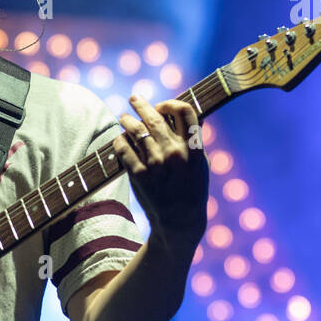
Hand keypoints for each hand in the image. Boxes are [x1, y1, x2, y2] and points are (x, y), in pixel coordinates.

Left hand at [110, 94, 208, 251]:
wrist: (180, 221)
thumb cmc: (192, 190)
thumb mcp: (201, 164)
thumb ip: (193, 139)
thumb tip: (182, 113)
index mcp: (194, 148)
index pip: (184, 111)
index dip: (170, 103)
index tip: (161, 105)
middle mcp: (175, 154)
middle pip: (154, 117)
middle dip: (141, 104)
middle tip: (133, 99)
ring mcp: (156, 164)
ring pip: (136, 130)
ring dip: (127, 120)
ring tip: (123, 117)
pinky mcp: (139, 175)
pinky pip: (124, 148)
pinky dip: (120, 140)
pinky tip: (120, 138)